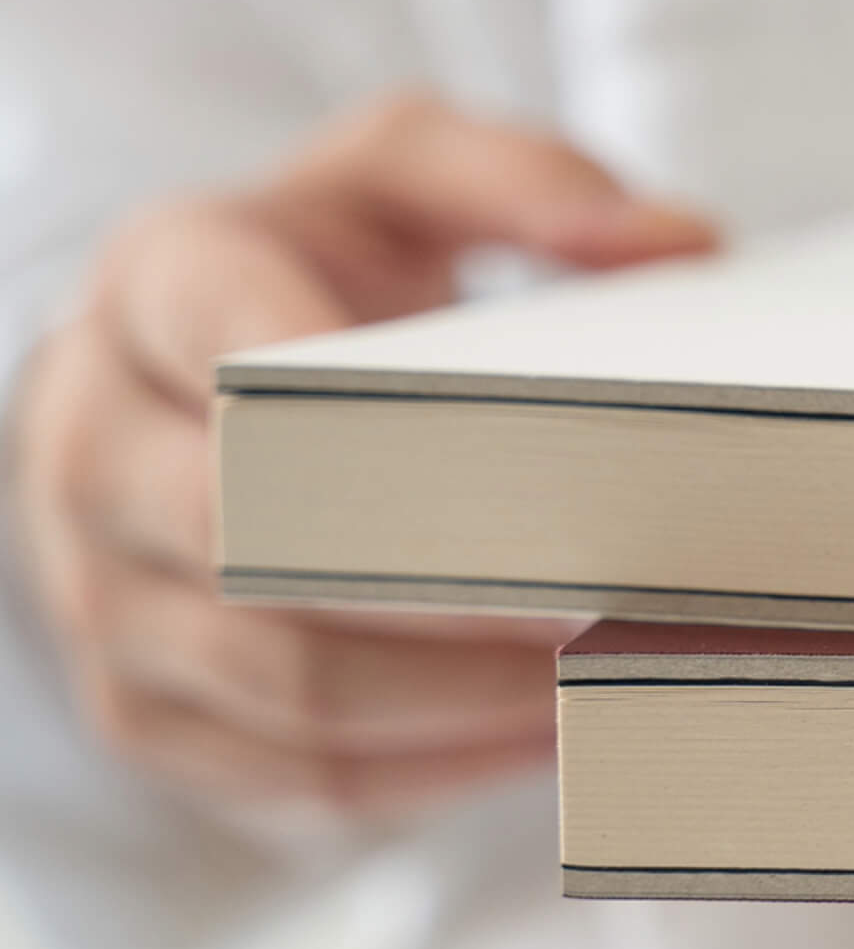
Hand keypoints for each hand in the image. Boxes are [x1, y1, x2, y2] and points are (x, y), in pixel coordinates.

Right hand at [11, 93, 718, 812]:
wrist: (191, 374)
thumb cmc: (325, 262)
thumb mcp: (408, 174)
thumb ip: (528, 177)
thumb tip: (668, 243)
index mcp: (155, 281)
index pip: (237, 346)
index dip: (376, 415)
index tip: (537, 464)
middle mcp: (90, 437)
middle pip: (254, 539)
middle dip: (447, 579)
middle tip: (605, 591)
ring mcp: (97, 586)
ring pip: (279, 678)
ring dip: (459, 695)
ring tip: (602, 680)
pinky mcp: (140, 703)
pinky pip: (289, 773)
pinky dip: (432, 769)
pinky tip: (545, 738)